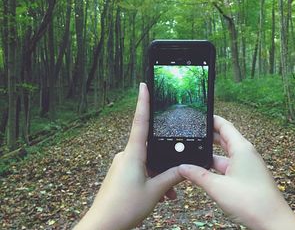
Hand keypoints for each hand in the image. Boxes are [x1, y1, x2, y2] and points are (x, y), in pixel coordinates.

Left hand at [75, 83, 182, 229]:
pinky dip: (150, 180)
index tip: (143, 85)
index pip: (140, 121)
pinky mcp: (120, 174)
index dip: (143, 101)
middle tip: (175, 179)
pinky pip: (139, 171)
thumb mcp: (155, 191)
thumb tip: (185, 168)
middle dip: (164, 161)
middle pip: (150, 148)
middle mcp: (125, 155)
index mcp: (133, 154)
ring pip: (146, 163)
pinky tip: (158, 196)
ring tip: (167, 196)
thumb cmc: (125, 207)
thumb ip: (172, 177)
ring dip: (158, 176)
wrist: (103, 225)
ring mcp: (121, 165)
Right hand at [179, 115, 294, 229]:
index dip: (211, 119)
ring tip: (194, 154)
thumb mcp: (218, 187)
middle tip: (192, 135)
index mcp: (242, 148)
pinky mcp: (247, 176)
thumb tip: (182, 168)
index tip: (199, 116)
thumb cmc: (251, 202)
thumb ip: (198, 175)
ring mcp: (247, 165)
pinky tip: (205, 171)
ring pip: (225, 154)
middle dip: (208, 137)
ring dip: (211, 154)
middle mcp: (246, 154)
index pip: (224, 126)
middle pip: (224, 138)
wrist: (273, 222)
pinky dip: (216, 166)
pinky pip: (229, 166)